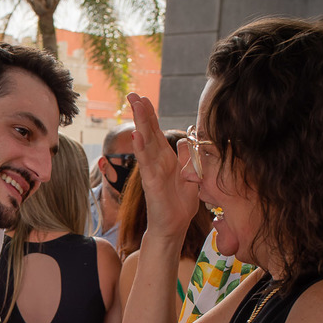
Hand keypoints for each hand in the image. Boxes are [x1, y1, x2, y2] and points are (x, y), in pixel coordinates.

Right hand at [127, 93, 199, 240]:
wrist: (173, 228)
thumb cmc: (179, 204)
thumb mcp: (190, 177)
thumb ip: (186, 159)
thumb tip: (184, 141)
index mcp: (166, 159)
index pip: (156, 133)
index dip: (150, 115)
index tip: (143, 97)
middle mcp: (157, 163)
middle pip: (148, 133)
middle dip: (141, 113)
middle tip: (132, 94)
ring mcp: (152, 173)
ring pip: (146, 145)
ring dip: (140, 125)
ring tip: (135, 107)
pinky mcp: (152, 186)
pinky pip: (147, 166)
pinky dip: (141, 151)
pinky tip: (137, 137)